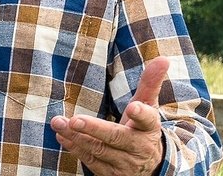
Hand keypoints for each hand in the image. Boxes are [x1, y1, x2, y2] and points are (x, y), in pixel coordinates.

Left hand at [50, 56, 169, 175]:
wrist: (148, 166)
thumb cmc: (142, 128)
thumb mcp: (148, 106)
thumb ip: (150, 83)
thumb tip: (163, 59)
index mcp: (149, 129)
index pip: (148, 120)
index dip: (141, 114)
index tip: (133, 107)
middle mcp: (139, 148)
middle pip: (117, 138)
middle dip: (95, 129)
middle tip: (75, 120)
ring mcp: (125, 164)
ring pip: (99, 150)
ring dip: (77, 137)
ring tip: (59, 122)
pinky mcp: (110, 174)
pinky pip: (91, 161)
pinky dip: (75, 148)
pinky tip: (62, 135)